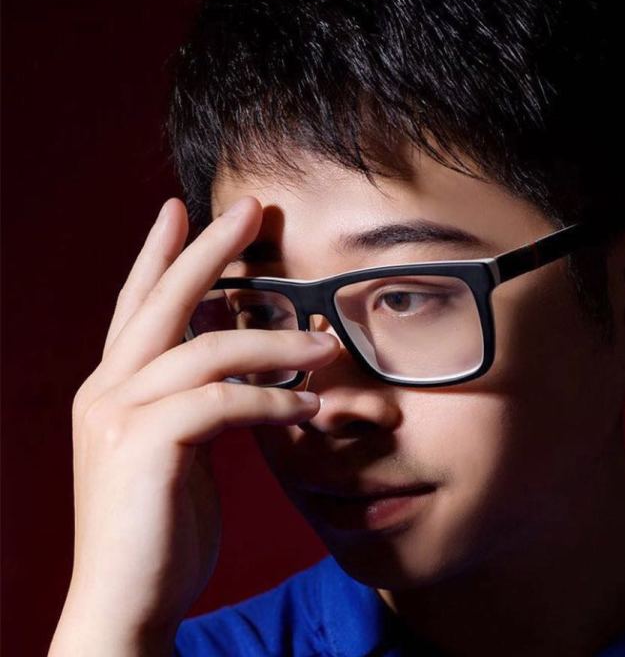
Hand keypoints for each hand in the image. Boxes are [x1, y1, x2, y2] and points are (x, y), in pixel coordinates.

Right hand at [48, 196, 339, 655]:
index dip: (160, 254)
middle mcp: (107, 389)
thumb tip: (237, 366)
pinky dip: (272, 400)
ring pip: (206, 348)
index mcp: (115, 386)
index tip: (182, 209)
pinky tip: (309, 408)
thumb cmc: (160, 527)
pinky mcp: (144, 445)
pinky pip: (223, 402)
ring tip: (329, 345)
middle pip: (162, 299)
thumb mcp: (177, 450)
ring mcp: (120, 415)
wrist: (127, 602)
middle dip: (208, 250)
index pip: (138, 304)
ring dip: (276, 343)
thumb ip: (195, 402)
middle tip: (250, 209)